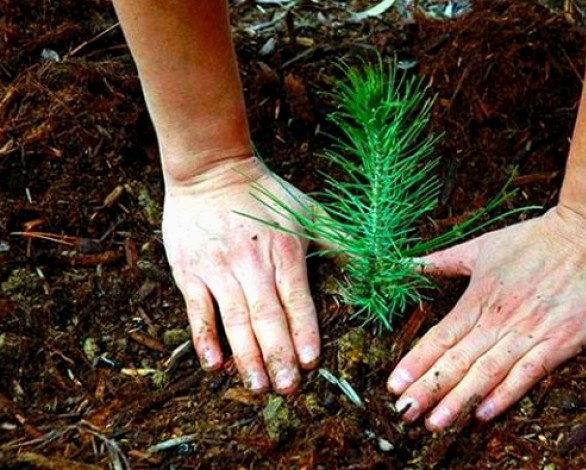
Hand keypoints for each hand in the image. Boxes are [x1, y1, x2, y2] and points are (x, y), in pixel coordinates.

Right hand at [162, 156, 319, 393]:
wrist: (210, 168)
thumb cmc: (265, 192)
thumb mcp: (308, 210)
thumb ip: (340, 240)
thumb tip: (377, 262)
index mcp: (285, 250)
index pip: (296, 298)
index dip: (304, 331)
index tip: (311, 362)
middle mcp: (252, 262)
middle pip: (267, 316)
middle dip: (279, 355)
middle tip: (289, 388)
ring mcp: (219, 268)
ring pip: (235, 320)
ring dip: (247, 356)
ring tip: (259, 386)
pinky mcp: (190, 271)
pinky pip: (197, 310)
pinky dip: (205, 338)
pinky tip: (214, 364)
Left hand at [387, 206, 585, 429]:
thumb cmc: (534, 240)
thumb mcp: (482, 246)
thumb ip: (444, 261)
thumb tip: (409, 264)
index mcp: (478, 299)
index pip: (440, 337)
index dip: (415, 363)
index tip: (394, 385)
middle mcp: (498, 321)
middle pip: (456, 361)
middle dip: (428, 389)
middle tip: (405, 413)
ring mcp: (528, 334)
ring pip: (486, 373)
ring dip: (458, 399)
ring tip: (435, 422)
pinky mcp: (558, 344)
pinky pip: (527, 375)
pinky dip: (505, 395)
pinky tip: (483, 413)